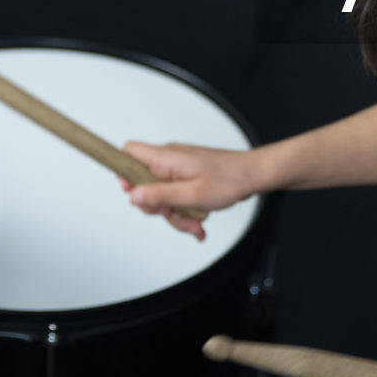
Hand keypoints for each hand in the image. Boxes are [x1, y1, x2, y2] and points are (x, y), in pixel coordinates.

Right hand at [120, 141, 258, 241]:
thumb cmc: (229, 179)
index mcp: (166, 158)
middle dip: (157, 207)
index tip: (134, 195)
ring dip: (175, 214)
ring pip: (162, 196)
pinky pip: (176, 196)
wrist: (253, 175)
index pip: (128, 152)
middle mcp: (169, 160)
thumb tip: (132, 196)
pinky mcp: (187, 177)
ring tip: (195, 224)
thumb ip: (160, 195)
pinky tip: (198, 223)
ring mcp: (178, 169)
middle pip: (143, 185)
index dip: (123, 174)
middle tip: (174, 214)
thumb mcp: (192, 194)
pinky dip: (185, 211)